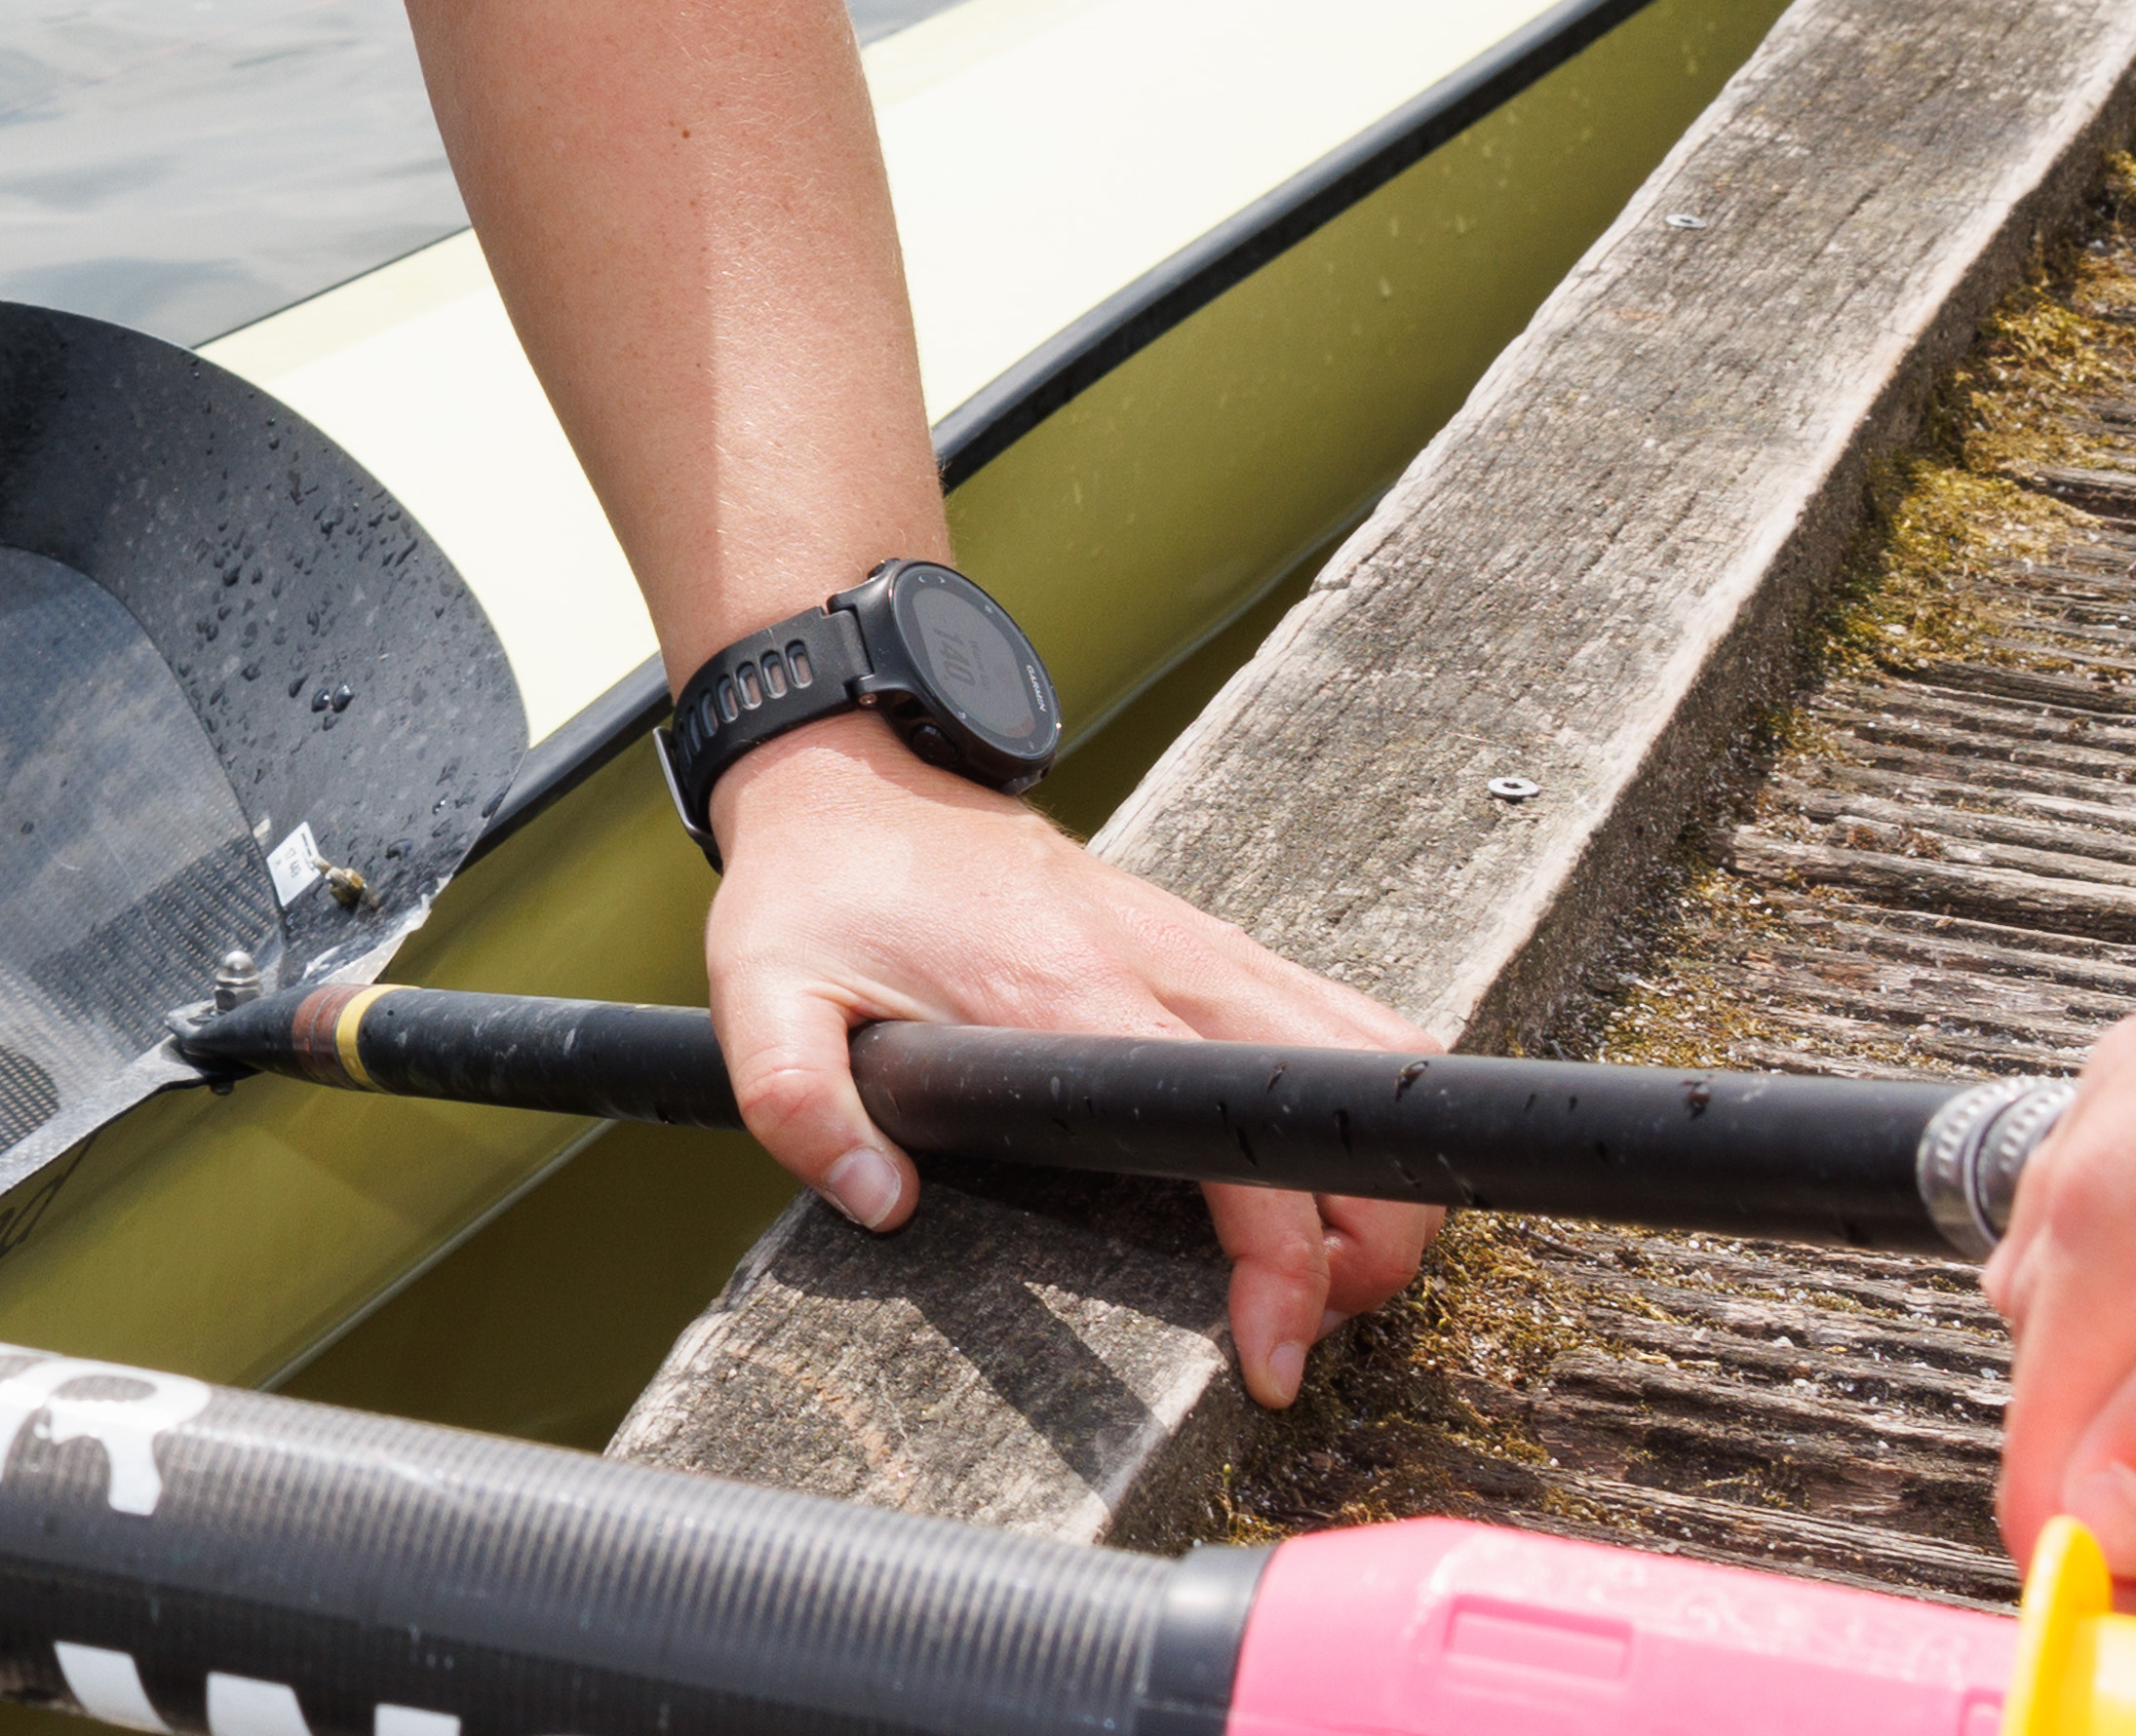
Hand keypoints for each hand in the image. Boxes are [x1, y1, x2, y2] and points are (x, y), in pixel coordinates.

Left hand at [700, 725, 1436, 1408]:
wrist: (850, 779)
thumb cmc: (817, 890)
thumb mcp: (761, 994)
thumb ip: (797, 1106)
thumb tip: (882, 1207)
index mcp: (1069, 994)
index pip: (1237, 1143)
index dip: (1286, 1266)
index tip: (1267, 1354)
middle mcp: (1165, 964)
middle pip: (1353, 1108)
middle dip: (1366, 1243)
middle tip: (1293, 1322)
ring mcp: (1199, 944)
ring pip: (1371, 1062)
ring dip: (1373, 1177)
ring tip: (1307, 1261)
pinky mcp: (1205, 940)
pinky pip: (1338, 1022)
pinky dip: (1351, 1106)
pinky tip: (1291, 1170)